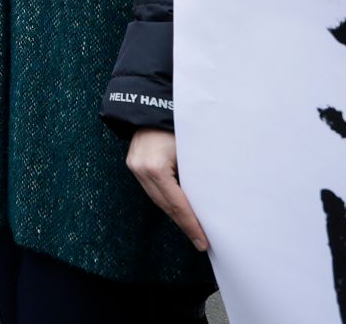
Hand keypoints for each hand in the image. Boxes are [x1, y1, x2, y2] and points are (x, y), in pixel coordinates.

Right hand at [126, 128, 208, 251]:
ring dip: (175, 213)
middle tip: (200, 241)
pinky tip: (178, 208)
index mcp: (155, 168)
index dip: (191, 224)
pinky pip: (152, 189)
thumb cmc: (177, 124)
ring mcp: (134, 167)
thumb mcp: (192, 151)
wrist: (154, 102)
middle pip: (165, 205)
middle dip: (184, 224)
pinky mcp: (133, 164)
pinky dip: (166, 200)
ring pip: (157, 199)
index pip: (177, 204)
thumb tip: (212, 202)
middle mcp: (140, 170)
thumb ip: (198, 175)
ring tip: (192, 228)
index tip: (203, 242)